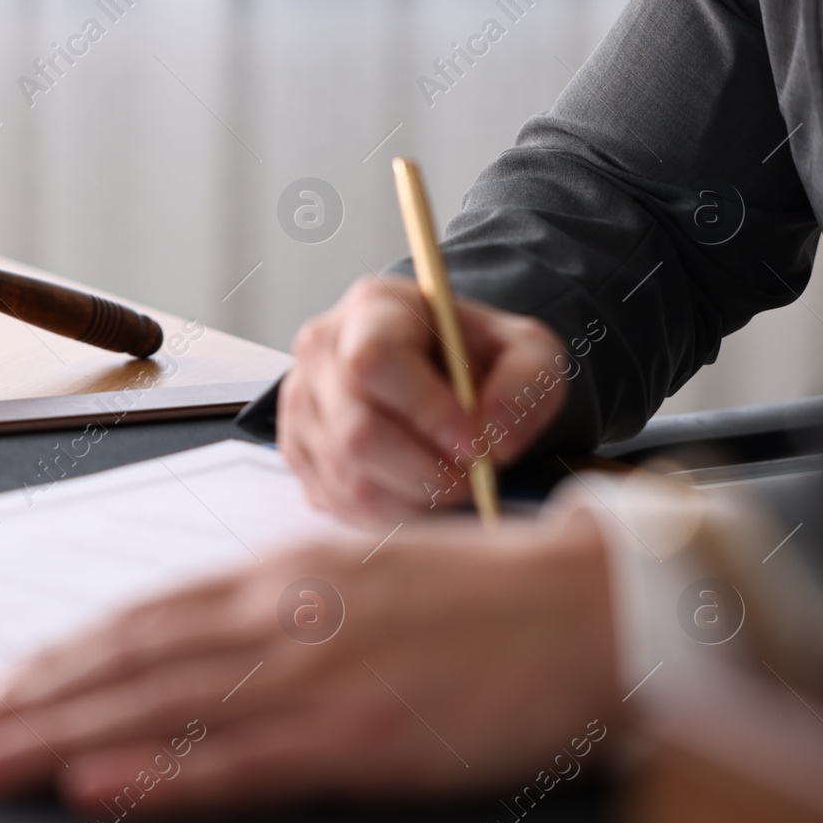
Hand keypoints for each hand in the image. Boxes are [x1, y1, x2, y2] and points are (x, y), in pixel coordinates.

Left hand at [0, 506, 618, 815]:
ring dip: (54, 738)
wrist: (592, 609)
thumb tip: (181, 643)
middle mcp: (279, 614)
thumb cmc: (475, 602)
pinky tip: (97, 788)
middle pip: (121, 662)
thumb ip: (264, 611)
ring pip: (157, 707)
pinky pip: (243, 759)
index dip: (47, 660)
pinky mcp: (363, 735)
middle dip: (19, 703)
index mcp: (277, 576)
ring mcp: (317, 673)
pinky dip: (161, 775)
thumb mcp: (351, 581)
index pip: (132, 618)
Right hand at [279, 275, 568, 526]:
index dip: (426, 412)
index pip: (375, 362)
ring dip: (413, 498)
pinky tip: (421, 492)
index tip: (476, 444)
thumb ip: (526, 381)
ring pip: (348, 478)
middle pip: (356, 432)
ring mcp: (299, 406)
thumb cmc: (474, 356)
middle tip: (473, 479)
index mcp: (372, 308)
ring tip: (451, 484)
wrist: (436, 368)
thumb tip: (494, 437)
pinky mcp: (296, 454)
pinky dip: (390, 514)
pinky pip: (339, 503)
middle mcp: (320, 352)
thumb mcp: (524, 348)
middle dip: (426, 471)